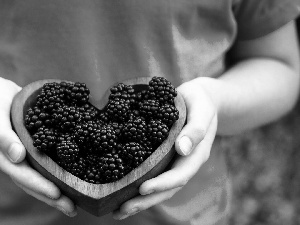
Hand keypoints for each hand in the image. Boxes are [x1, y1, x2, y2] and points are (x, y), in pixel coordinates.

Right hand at [0, 78, 76, 216]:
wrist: (4, 94)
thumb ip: (3, 137)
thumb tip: (17, 157)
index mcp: (6, 156)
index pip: (23, 176)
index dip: (39, 186)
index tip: (57, 194)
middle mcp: (19, 160)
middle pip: (36, 182)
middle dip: (53, 197)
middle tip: (73, 208)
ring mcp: (30, 155)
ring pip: (44, 175)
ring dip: (60, 188)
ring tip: (78, 200)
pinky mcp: (40, 148)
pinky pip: (51, 161)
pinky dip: (62, 170)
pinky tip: (78, 176)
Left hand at [113, 79, 217, 219]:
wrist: (200, 99)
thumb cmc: (201, 102)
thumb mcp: (202, 110)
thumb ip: (196, 129)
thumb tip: (182, 149)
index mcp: (196, 154)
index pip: (180, 175)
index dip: (162, 184)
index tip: (142, 189)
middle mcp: (185, 163)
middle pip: (167, 188)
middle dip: (145, 200)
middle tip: (121, 211)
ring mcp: (175, 162)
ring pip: (159, 186)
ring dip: (139, 200)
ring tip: (116, 210)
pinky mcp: (165, 157)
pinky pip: (153, 173)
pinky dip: (139, 185)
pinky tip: (122, 189)